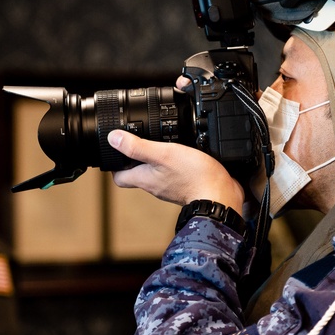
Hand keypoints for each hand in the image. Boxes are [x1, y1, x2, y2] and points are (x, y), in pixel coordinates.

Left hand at [108, 129, 243, 212]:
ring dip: (156, 159)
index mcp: (145, 179)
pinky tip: (183, 152)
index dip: (115, 164)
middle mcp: (155, 185)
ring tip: (161, 143)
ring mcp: (170, 187)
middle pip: (137, 173)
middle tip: (139, 141)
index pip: (119, 177)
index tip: (116, 150)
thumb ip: (138, 147)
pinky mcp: (186, 186)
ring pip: (156, 173)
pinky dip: (174, 163)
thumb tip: (113, 138)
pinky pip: (174, 173)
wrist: (221, 196)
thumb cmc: (194, 177)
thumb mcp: (163, 154)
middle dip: (135, 158)